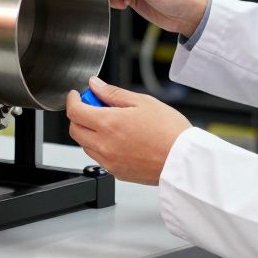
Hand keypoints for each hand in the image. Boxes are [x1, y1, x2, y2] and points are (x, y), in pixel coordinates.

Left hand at [66, 77, 191, 184]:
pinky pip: (99, 158)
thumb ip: (113, 93)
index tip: (77, 95)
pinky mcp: (117, 172)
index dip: (73, 100)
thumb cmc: (169, 131)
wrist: (184, 160)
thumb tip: (95, 85)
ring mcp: (109, 161)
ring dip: (89, 132)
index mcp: (108, 124)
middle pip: (75, 129)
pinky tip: (119, 139)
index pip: (75, 111)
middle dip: (78, 116)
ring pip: (85, 145)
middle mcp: (104, 145)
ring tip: (111, 123)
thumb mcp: (142, 101)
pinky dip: (101, 147)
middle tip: (94, 106)